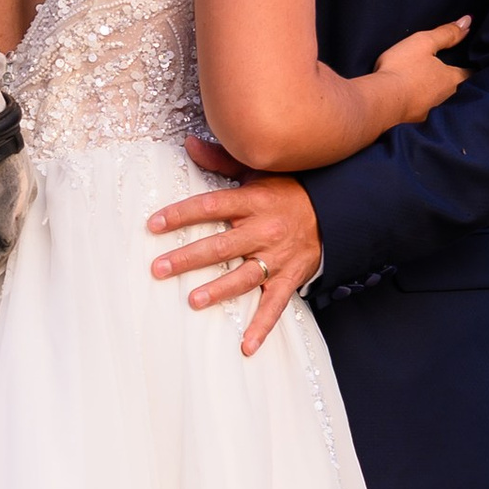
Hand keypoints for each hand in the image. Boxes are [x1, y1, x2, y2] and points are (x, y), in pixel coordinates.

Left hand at [145, 147, 322, 357]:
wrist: (336, 210)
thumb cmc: (288, 190)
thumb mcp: (257, 172)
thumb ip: (221, 159)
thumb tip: (189, 143)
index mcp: (253, 201)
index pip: (211, 206)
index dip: (181, 215)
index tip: (153, 225)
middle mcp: (263, 230)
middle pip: (221, 246)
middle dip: (188, 258)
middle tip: (159, 269)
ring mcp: (277, 257)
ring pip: (244, 276)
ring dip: (219, 290)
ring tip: (193, 300)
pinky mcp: (290, 278)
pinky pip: (275, 305)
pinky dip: (261, 327)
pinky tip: (245, 345)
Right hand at [376, 16, 470, 122]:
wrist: (380, 102)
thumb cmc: (402, 69)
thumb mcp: (424, 43)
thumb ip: (446, 33)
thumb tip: (467, 21)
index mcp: (452, 80)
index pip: (471, 74)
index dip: (472, 67)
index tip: (472, 63)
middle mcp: (447, 99)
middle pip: (459, 90)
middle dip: (458, 83)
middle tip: (454, 76)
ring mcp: (432, 113)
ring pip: (443, 103)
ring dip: (441, 96)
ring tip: (435, 89)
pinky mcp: (417, 123)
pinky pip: (426, 113)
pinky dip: (425, 107)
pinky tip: (418, 104)